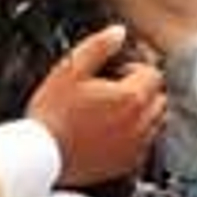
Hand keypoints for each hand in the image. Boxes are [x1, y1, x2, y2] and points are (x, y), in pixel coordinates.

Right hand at [26, 29, 165, 185]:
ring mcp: (135, 146)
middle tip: (112, 92)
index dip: (133, 69)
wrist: (39, 157)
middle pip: (157, 98)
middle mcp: (140, 123)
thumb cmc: (51, 115)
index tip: (112, 74)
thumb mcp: (69, 70)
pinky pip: (143, 146)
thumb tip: (118, 32)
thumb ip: (97, 46)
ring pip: (153, 123)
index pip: (152, 74)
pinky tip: (108, 134)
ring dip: (140, 114)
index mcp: (131, 97)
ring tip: (110, 113)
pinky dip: (133, 138)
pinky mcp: (126, 164)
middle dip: (140, 91)